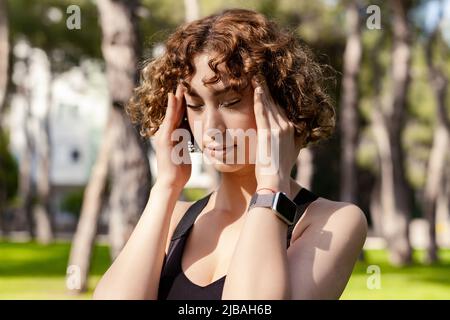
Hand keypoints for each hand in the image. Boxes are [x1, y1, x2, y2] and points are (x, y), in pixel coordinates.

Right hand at [152, 84, 190, 190]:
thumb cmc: (180, 170)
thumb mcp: (187, 151)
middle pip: (176, 110)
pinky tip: (173, 96)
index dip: (186, 102)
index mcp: (174, 134)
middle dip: (181, 96)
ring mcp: (164, 134)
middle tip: (186, 79)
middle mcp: (167, 132)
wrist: (171, 183)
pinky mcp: (164, 138)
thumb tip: (197, 134)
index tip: (192, 89)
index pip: (181, 115)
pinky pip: (169, 120)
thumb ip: (189, 141)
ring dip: (176, 97)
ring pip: (171, 112)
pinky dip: (171, 108)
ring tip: (180, 82)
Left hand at [251, 75, 301, 193]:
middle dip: (266, 88)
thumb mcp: (287, 152)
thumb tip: (288, 136)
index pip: (279, 108)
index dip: (271, 96)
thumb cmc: (277, 170)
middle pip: (275, 103)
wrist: (275, 181)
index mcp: (290, 129)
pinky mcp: (269, 133)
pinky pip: (263, 112)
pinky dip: (259, 100)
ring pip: (269, 104)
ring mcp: (279, 129)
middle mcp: (287, 126)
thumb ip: (288, 141)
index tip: (264, 85)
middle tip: (259, 73)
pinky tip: (255, 89)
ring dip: (261, 89)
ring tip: (255, 76)